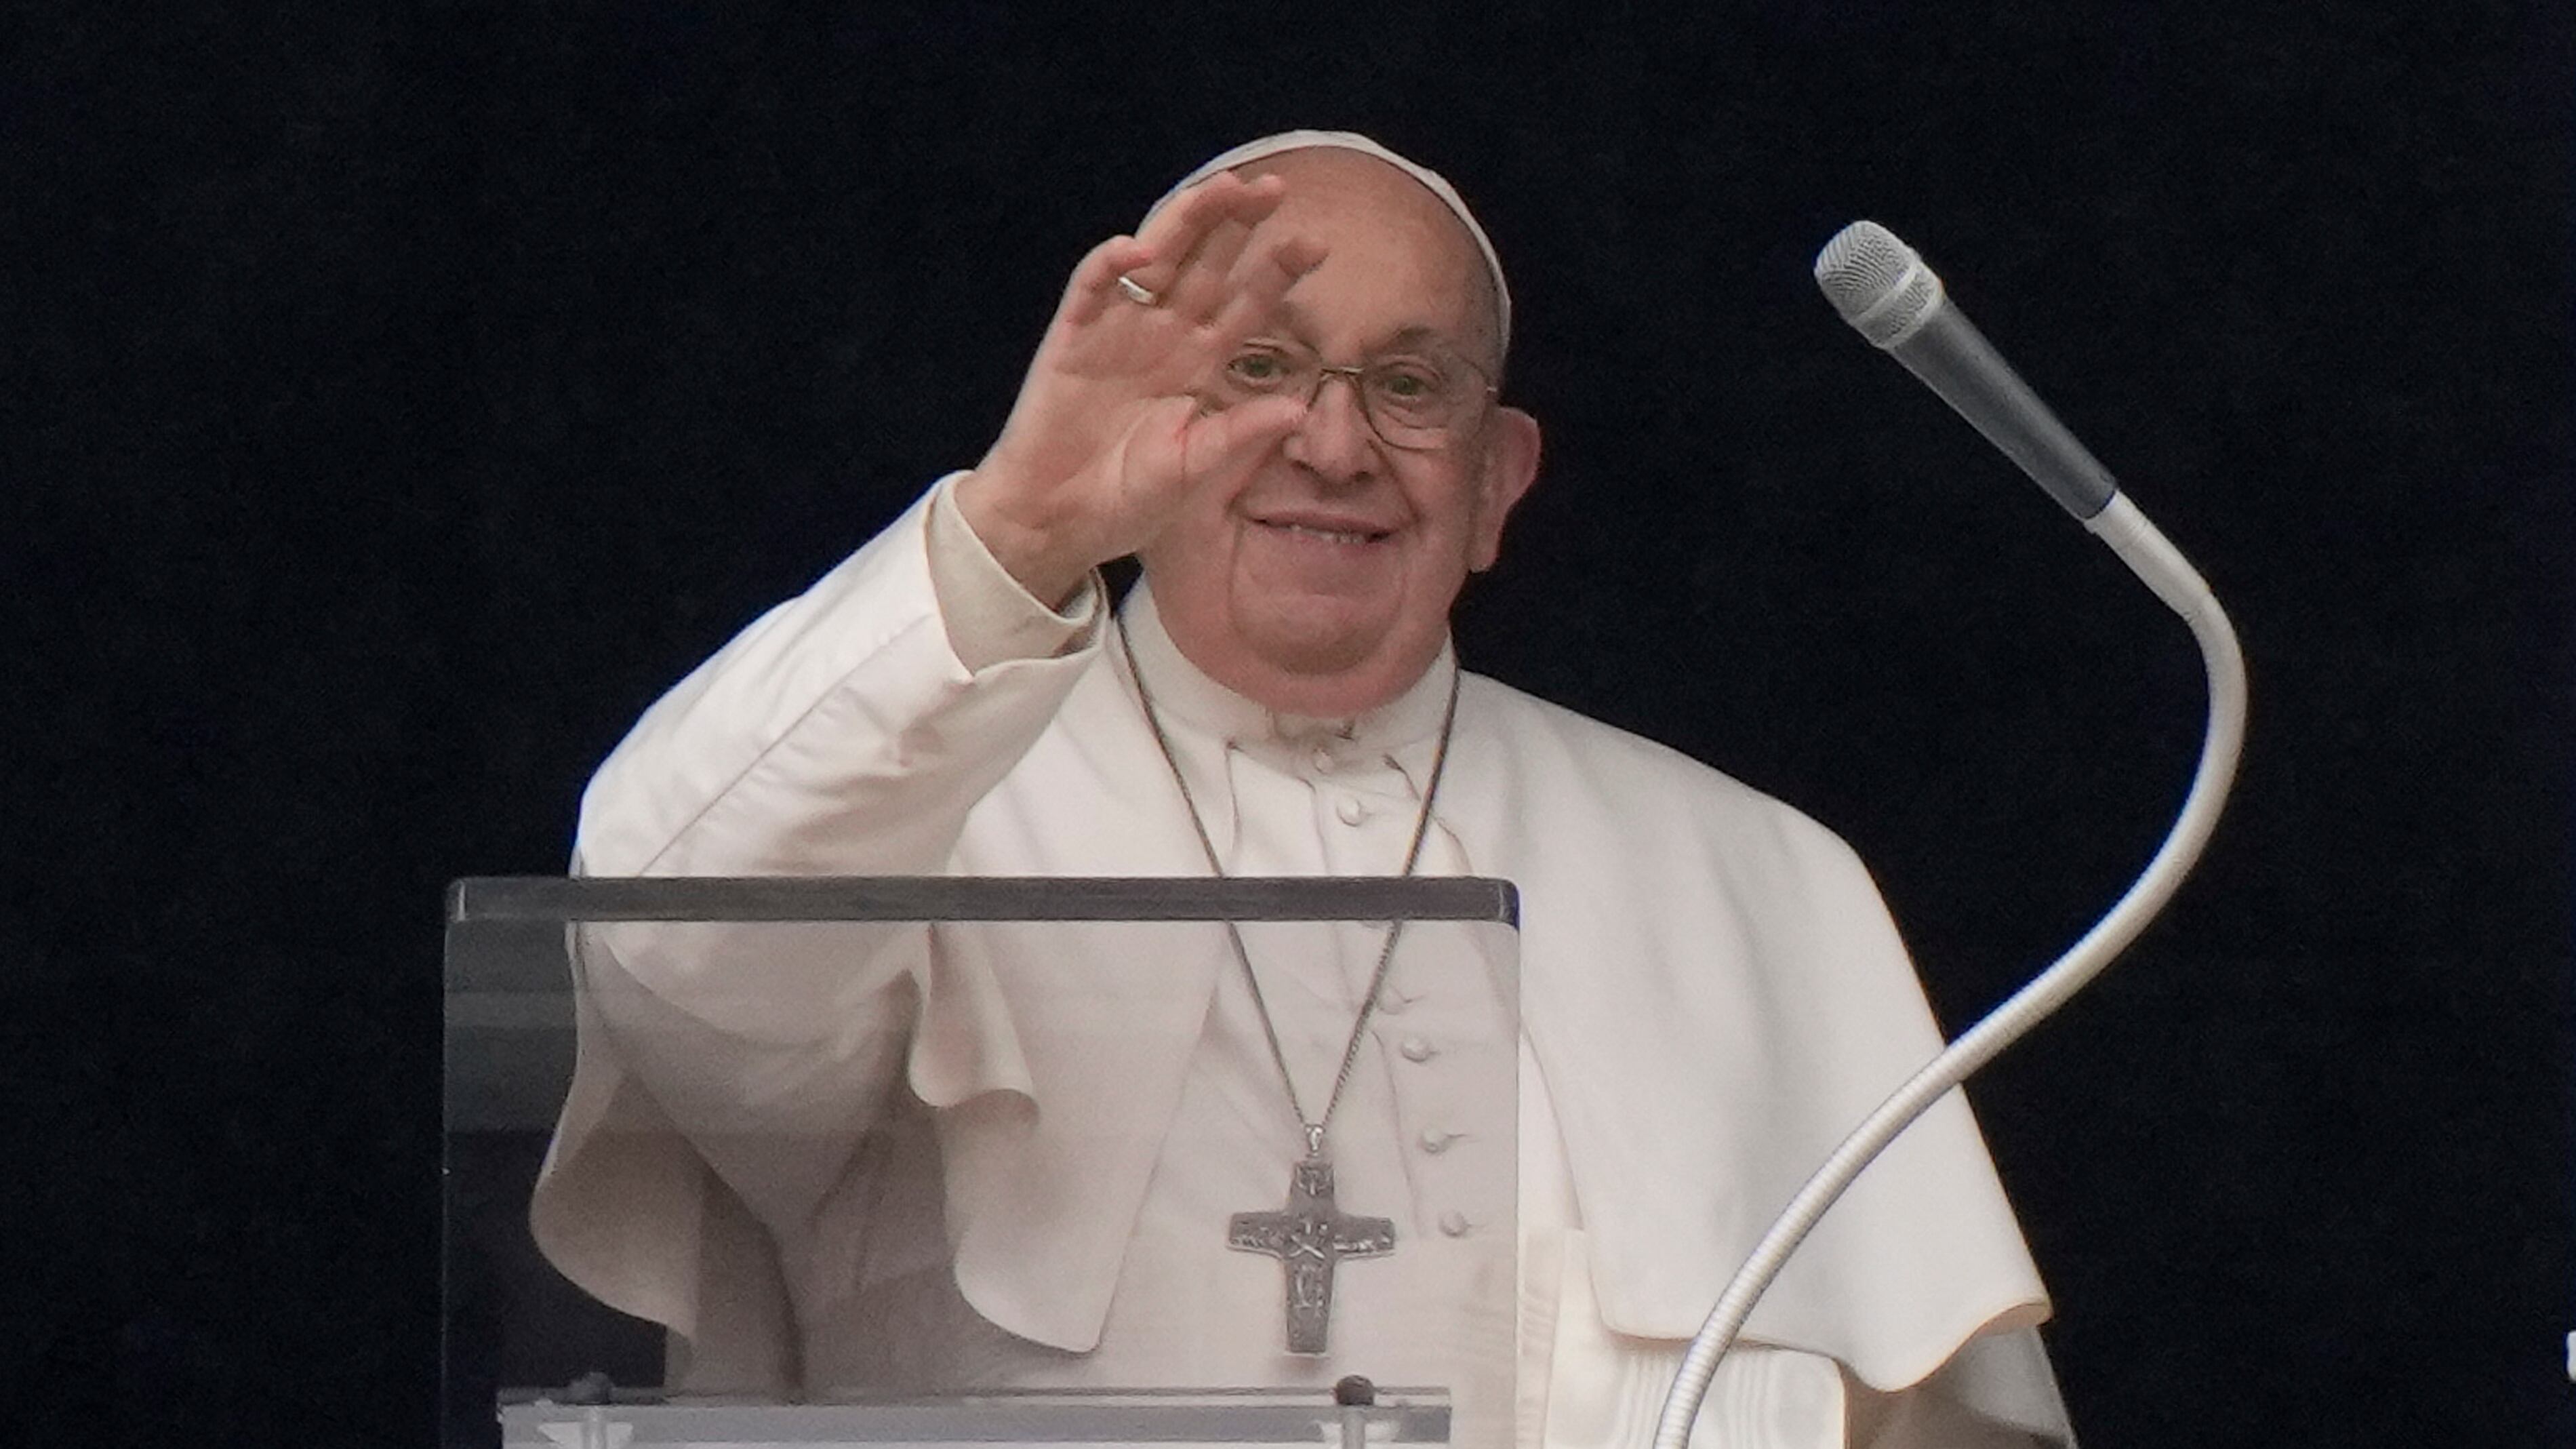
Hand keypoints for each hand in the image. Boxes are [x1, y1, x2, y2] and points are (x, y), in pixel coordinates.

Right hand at [958, 171, 1325, 605]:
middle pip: (1206, 265)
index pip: (1245, 303)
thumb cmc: (1126, 500)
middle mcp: (1163, 336)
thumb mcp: (1194, 469)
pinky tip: (1135, 248)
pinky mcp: (1072, 339)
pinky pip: (1091, 290)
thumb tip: (1300, 409)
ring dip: (1184, 222)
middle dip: (1238, 224)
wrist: (1057, 521)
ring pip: (1156, 260)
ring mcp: (1117, 331)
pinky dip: (1108, 266)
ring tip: (1220, 190)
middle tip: (1274, 188)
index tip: (1317, 244)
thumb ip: (1240, 434)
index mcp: (1198, 362)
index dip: (1276, 272)